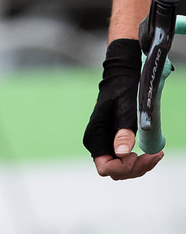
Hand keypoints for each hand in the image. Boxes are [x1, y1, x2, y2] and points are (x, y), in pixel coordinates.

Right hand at [84, 38, 162, 178]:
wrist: (121, 79)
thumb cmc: (123, 91)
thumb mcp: (126, 110)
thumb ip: (123, 132)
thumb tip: (121, 154)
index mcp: (95, 136)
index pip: (106, 167)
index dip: (124, 167)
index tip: (138, 154)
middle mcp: (97, 144)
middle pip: (115, 172)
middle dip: (135, 168)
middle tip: (154, 154)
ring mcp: (105, 145)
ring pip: (121, 169)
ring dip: (139, 166)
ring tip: (156, 154)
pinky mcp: (113, 144)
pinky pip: (125, 162)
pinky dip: (139, 161)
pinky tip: (151, 152)